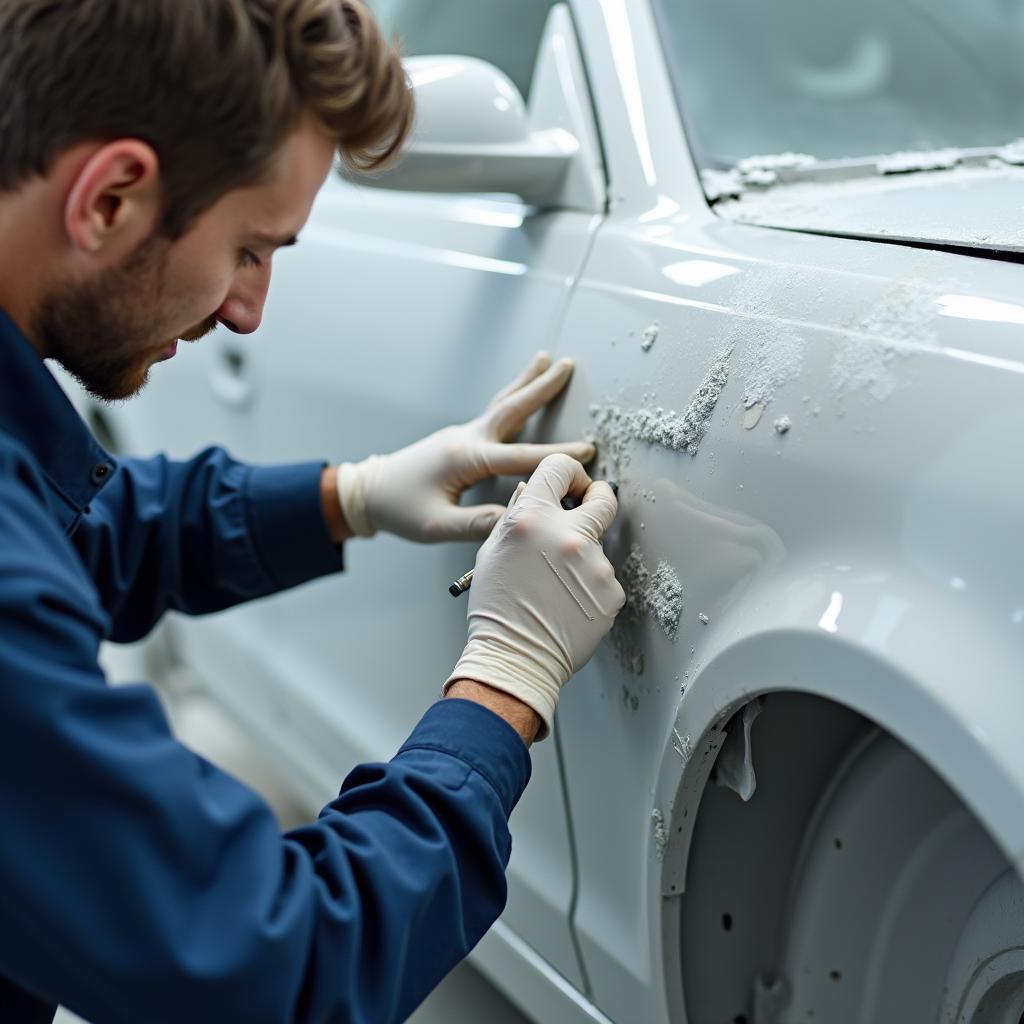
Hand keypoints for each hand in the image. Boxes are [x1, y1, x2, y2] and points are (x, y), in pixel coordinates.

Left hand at [335, 354, 594, 542]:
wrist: (369, 492)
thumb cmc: (401, 510)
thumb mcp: (436, 526)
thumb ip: (477, 525)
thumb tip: (519, 519)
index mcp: (466, 459)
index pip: (520, 458)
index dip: (555, 457)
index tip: (588, 452)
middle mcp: (467, 438)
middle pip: (512, 408)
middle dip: (542, 389)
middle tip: (568, 366)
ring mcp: (463, 434)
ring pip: (503, 403)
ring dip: (527, 383)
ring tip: (548, 360)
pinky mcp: (460, 439)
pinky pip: (495, 413)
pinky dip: (512, 398)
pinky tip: (521, 392)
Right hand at [444, 454, 624, 739]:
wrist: (515, 658)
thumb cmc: (497, 608)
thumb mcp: (492, 551)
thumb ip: (516, 516)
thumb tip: (535, 492)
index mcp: (530, 519)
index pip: (560, 466)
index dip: (568, 472)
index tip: (570, 484)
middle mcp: (566, 535)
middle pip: (603, 497)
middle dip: (597, 498)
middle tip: (588, 508)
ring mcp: (594, 565)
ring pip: (597, 547)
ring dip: (582, 559)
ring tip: (556, 588)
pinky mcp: (611, 591)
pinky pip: (603, 578)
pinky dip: (590, 588)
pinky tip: (568, 604)